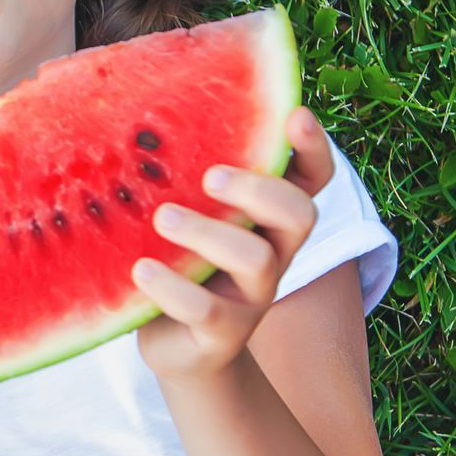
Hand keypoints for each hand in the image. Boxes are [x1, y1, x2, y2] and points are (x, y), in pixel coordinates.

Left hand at [130, 107, 333, 387]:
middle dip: (260, 189)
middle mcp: (272, 254)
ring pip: (255, 260)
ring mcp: (250, 297)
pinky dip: (172, 288)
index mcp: (268, 219)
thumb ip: (188, 175)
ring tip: (163, 216)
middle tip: (211, 176)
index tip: (295, 114)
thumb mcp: (190, 215)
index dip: (314, 147)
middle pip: (300, 214)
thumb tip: (151, 104)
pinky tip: (140, 270)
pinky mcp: (220, 335)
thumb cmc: (180, 262)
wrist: (179, 350)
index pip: (313, 179)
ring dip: (208, 233)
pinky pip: (207, 310)